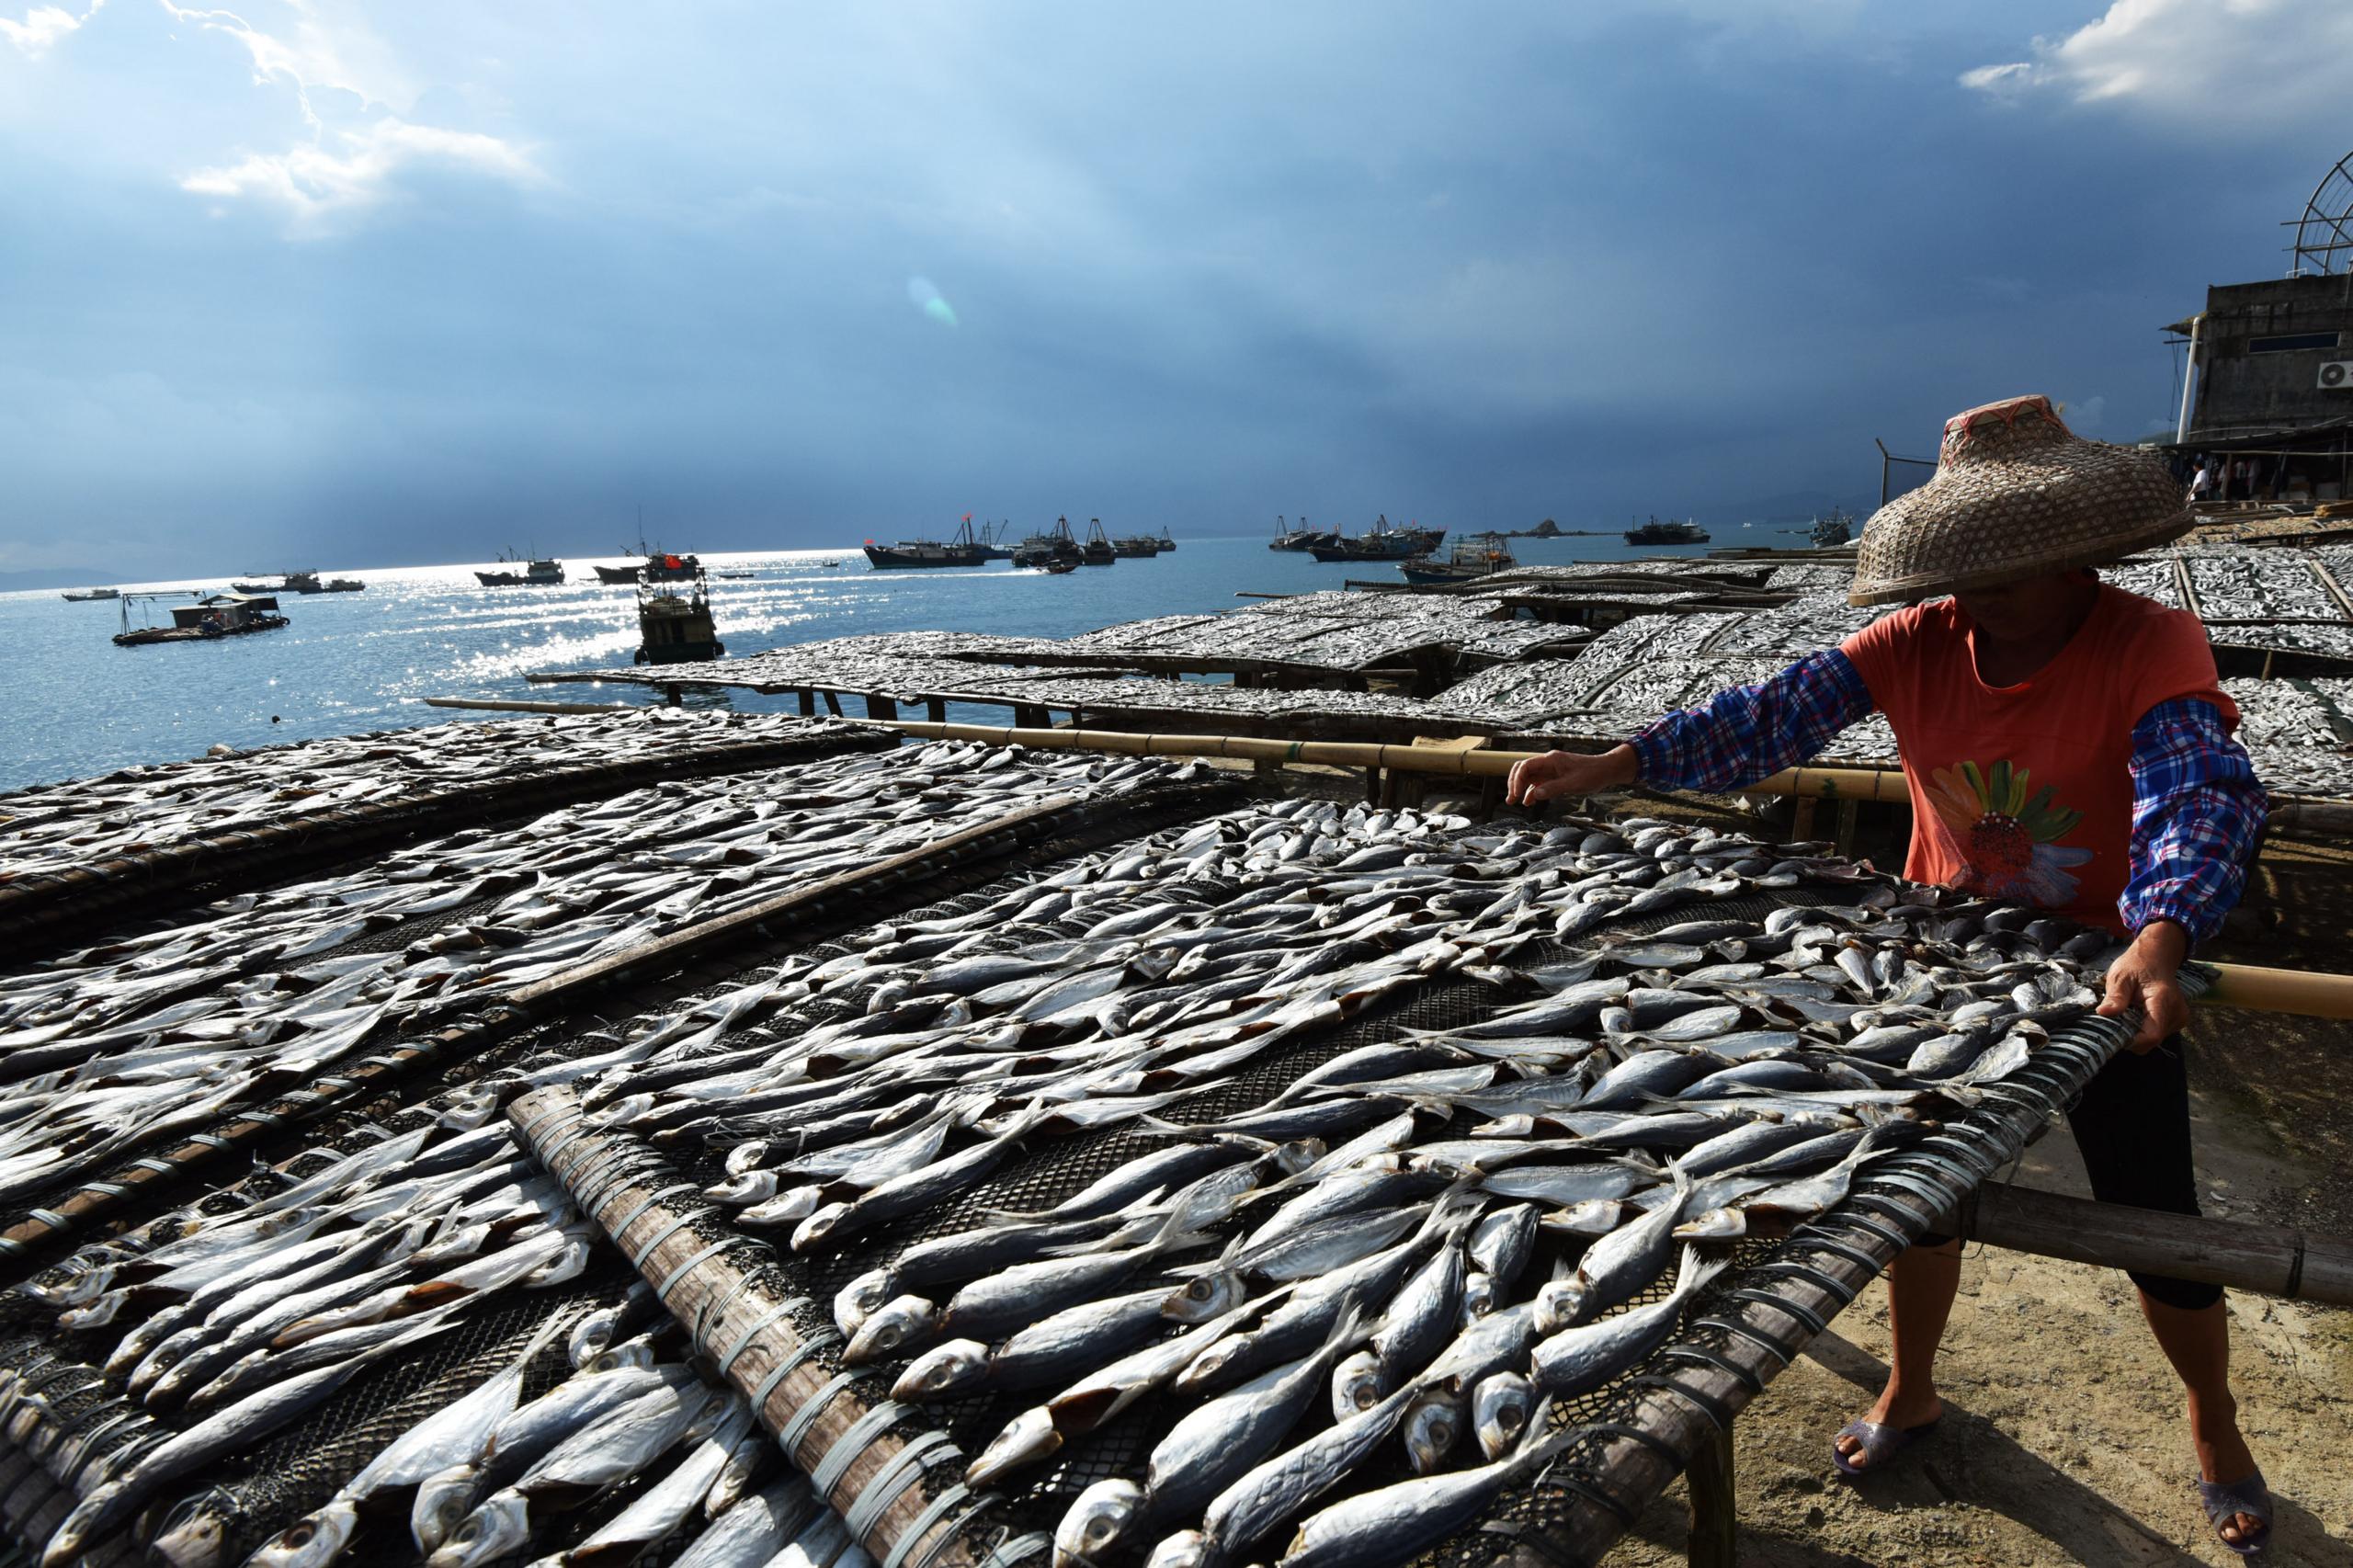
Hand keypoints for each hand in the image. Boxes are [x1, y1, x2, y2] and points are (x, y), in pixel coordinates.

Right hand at [1503, 745, 1639, 807]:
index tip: (1516, 794)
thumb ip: (1553, 788)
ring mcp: (1550, 769)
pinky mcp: (1555, 776)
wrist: (1606, 770)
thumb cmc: (1592, 774)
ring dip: (1520, 788)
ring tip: (1513, 801)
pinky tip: (1528, 801)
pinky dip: (1531, 791)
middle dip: (1514, 783)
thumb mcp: (1573, 784)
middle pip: (1522, 770)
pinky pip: (1538, 783)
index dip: (1516, 780)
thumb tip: (1535, 795)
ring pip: (1529, 777)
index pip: (1525, 766)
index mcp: (1550, 760)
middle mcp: (1547, 763)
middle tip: (1510, 799)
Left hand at [2097, 920, 2189, 1051]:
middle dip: (2131, 1035)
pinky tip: (2138, 1013)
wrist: (2156, 957)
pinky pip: (2157, 1033)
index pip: (2152, 1035)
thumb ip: (2115, 997)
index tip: (2114, 1035)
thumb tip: (2103, 1013)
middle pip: (2152, 1040)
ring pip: (2154, 1039)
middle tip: (2118, 1017)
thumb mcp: (2120, 977)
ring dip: (2137, 1032)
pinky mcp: (2177, 1020)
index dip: (2132, 1041)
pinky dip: (2144, 1028)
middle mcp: (2177, 1012)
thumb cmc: (2137, 965)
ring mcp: (2179, 1018)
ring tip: (2129, 1011)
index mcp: (2163, 1001)